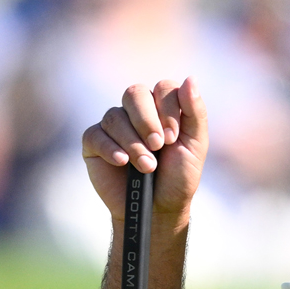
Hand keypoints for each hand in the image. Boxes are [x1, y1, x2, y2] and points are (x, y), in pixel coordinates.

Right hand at [81, 77, 208, 224]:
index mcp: (162, 106)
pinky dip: (110, 148)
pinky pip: (95, 134)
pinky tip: (122, 162)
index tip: (173, 139)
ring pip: (115, 116)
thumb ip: (195, 112)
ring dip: (133, 142)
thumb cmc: (178, 177)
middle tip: (158, 146)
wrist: (159, 209)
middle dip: (147, 120)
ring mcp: (114, 125)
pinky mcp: (94, 142)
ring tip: (146, 167)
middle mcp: (136, 111)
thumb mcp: (195, 145)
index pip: (163, 87)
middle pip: (134, 92)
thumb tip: (190, 78)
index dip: (168, 109)